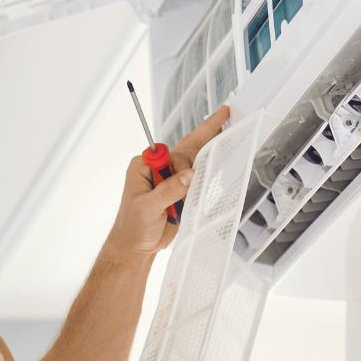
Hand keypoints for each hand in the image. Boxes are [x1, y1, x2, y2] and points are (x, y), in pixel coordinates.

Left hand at [105, 102, 230, 258]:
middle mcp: (156, 169)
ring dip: (209, 150)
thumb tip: (189, 175)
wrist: (135, 247)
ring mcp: (169, 180)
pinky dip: (208, 170)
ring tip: (227, 130)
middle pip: (184, 148)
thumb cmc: (133, 227)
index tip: (191, 177)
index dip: (183, 164)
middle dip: (205, 131)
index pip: (170, 154)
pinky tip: (220, 158)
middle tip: (224, 113)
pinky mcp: (178, 192)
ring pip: (193, 161)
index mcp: (142, 166)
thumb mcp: (148, 208)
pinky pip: (196, 179)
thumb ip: (169, 190)